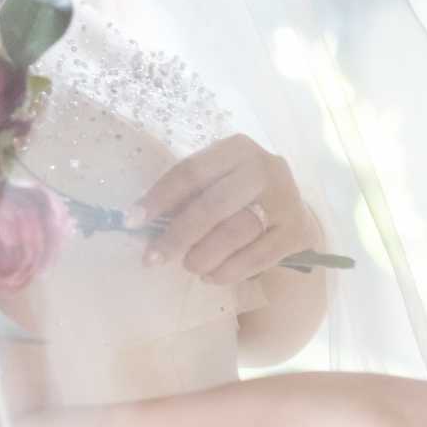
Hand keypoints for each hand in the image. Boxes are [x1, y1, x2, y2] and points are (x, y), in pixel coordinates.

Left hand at [130, 134, 312, 282]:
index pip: (190, 171)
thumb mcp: (215, 183)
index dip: (159, 198)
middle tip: (154, 258)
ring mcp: (284, 199)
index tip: (132, 221)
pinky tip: (211, 276)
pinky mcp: (294, 231)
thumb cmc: (237, 198)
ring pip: (235, 231)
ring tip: (189, 266)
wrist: (288, 215)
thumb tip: (139, 220)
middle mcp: (264, 168)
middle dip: (178, 235)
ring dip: (203, 255)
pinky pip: (256, 257)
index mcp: (236, 149)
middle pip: (213, 204)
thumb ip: (186, 196)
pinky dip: (228, 270)